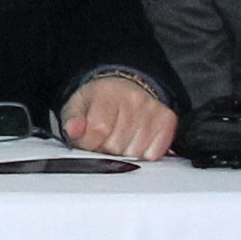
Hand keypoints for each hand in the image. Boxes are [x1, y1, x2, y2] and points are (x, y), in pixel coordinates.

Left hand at [59, 75, 177, 159]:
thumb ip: (72, 120)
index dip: (90, 142)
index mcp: (106, 93)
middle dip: (106, 148)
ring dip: (125, 153)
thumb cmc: (98, 101)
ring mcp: (153, 110)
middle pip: (116, 145)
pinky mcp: (168, 121)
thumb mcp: (76, 107)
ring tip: (120, 137)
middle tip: (105, 137)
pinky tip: (136, 141)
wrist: (124, 86)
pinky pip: (154, 154)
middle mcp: (133, 99)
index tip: (89, 139)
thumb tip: (73, 129)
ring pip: (135, 153)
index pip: (99, 129)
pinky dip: (144, 154)